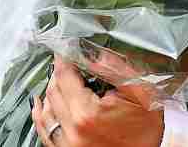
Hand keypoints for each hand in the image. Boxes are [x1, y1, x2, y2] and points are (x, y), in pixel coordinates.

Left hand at [32, 56, 164, 146]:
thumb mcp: (140, 92)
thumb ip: (115, 69)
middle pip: (53, 92)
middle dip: (58, 75)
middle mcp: (72, 131)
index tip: (64, 51)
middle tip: (67, 65)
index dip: (63, 60)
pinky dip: (41, 116)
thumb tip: (93, 54)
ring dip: (48, 93)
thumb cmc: (146, 131)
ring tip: (56, 81)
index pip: (64, 76)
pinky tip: (42, 105)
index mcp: (87, 113)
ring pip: (44, 112)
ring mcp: (68, 145)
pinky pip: (45, 133)